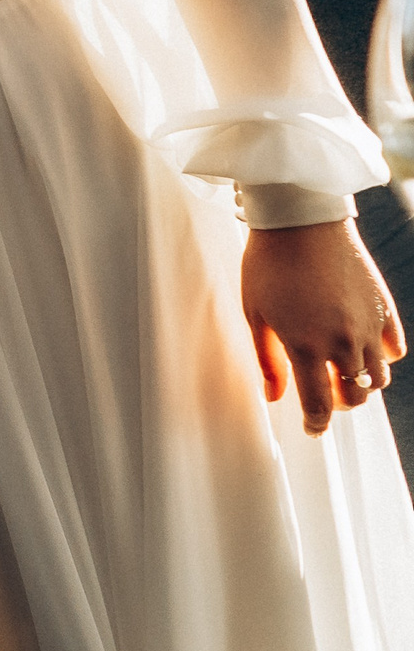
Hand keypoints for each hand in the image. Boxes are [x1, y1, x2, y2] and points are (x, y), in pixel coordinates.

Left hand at [242, 220, 406, 435]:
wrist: (301, 223)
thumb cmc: (268, 265)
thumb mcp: (255, 314)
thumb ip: (267, 360)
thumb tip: (274, 396)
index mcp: (305, 346)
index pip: (319, 404)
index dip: (315, 423)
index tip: (311, 428)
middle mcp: (342, 342)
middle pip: (354, 396)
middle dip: (339, 405)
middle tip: (324, 398)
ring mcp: (368, 327)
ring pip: (378, 379)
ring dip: (362, 385)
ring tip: (343, 376)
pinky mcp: (385, 310)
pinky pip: (394, 349)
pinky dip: (383, 358)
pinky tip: (365, 351)